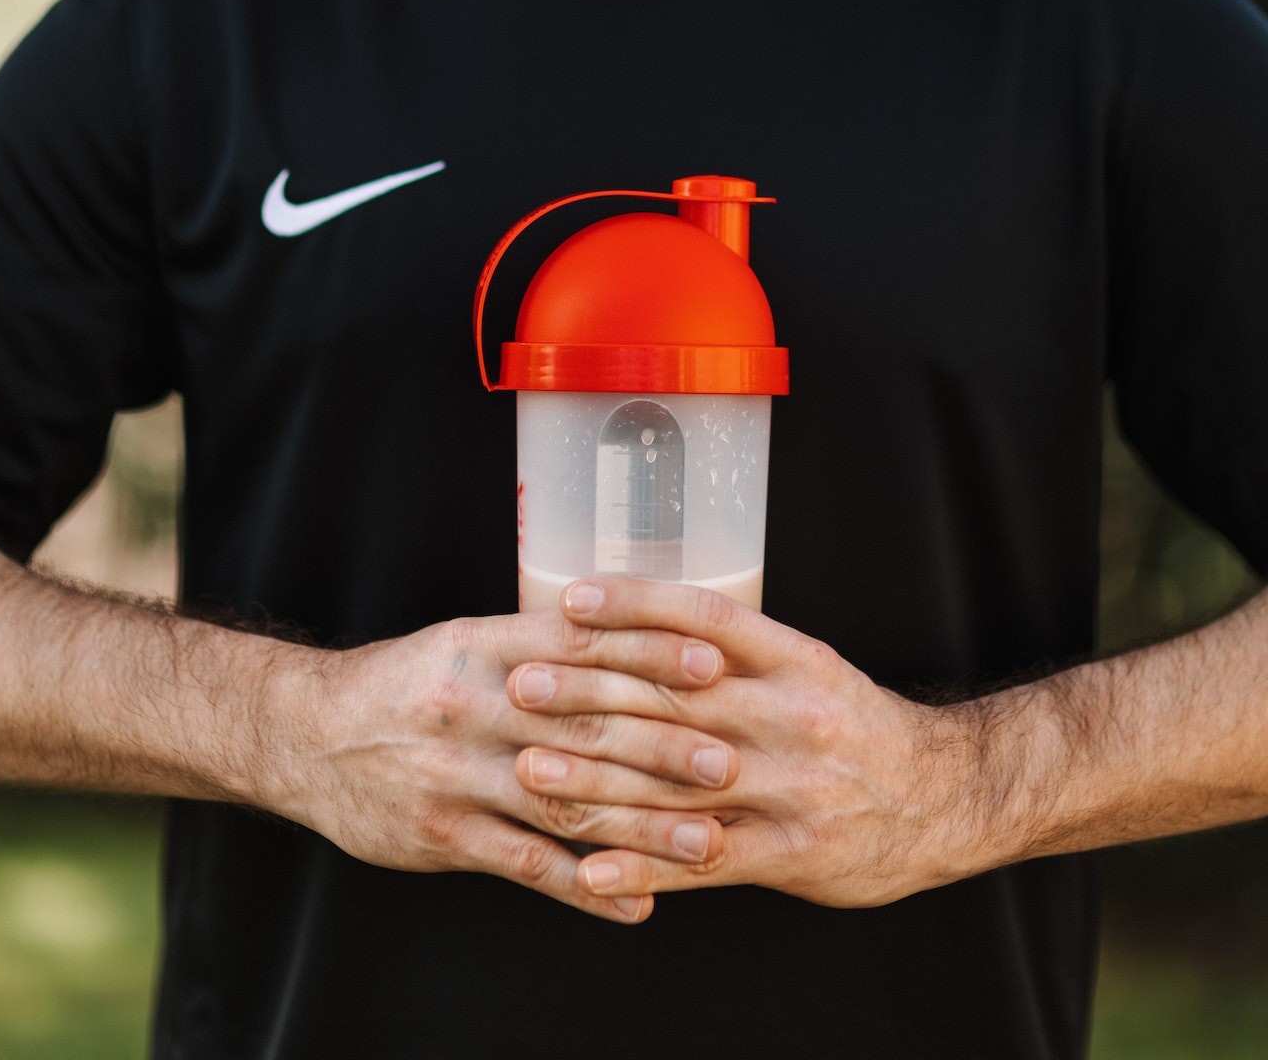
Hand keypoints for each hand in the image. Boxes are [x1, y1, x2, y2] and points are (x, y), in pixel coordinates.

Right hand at [270, 607, 737, 923]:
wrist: (307, 733)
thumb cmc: (410, 682)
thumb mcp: (471, 641)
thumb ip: (545, 643)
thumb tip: (636, 628)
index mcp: (490, 646)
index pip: (583, 642)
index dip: (651, 651)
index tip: (714, 661)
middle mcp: (477, 704)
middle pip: (585, 725)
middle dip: (664, 746)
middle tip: (730, 763)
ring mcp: (458, 773)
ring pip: (564, 802)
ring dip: (641, 828)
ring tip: (706, 843)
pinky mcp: (441, 833)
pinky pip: (522, 864)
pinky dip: (582, 885)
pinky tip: (634, 901)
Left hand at [508, 579, 979, 909]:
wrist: (947, 798)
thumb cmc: (858, 725)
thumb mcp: (808, 666)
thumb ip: (735, 652)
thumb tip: (644, 625)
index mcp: (792, 659)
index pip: (701, 619)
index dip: (633, 606)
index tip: (569, 601)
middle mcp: (787, 715)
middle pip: (673, 699)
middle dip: (589, 692)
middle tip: (521, 685)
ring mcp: (787, 788)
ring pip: (676, 782)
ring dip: (595, 778)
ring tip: (529, 769)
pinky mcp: (789, 855)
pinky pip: (704, 862)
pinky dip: (643, 866)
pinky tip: (589, 868)